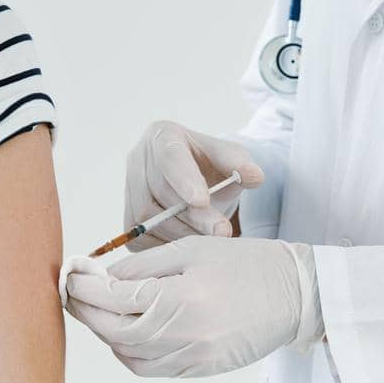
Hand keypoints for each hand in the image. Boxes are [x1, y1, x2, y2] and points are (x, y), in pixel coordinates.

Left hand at [63, 235, 321, 377]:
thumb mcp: (194, 248)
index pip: (114, 299)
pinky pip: (150, 368)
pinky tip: (126, 329)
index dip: (84, 288)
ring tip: (98, 307)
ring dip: (105, 332)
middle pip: (113, 331)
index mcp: (181, 299)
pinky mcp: (199, 370)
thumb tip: (104, 276)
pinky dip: (129, 350)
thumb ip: (145, 264)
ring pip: (127, 354)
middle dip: (86, 310)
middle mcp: (184, 336)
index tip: (71, 274)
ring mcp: (192, 358)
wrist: (295, 294)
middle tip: (74, 290)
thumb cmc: (248, 264)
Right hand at [124, 120, 264, 247]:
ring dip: (181, 233)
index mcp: (162, 136)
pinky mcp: (128, 218)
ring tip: (211, 239)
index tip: (202, 200)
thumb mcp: (230, 158)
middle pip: (158, 192)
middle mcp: (138, 159)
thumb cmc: (212, 167)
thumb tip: (254, 175)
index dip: (183, 179)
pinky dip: (166, 246)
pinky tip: (191, 246)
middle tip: (222, 231)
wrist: (195, 184)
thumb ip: (240, 164)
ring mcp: (129, 189)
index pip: (169, 157)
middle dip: (191, 215)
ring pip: (146, 218)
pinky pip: (141, 239)